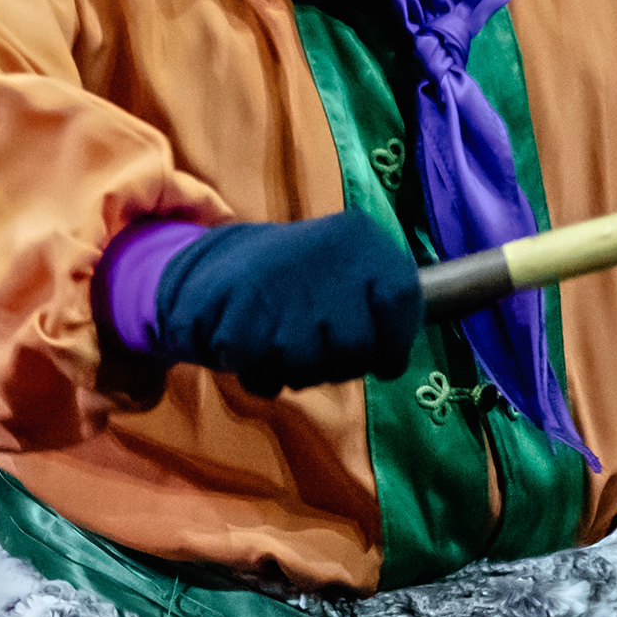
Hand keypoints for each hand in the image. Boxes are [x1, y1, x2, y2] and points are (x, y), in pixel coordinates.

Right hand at [143, 213, 423, 393]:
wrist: (217, 266)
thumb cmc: (301, 286)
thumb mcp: (353, 279)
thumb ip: (382, 315)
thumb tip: (391, 361)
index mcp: (359, 240)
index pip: (400, 300)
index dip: (392, 345)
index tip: (380, 358)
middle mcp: (322, 253)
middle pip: (355, 350)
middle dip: (339, 367)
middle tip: (318, 352)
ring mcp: (276, 284)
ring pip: (309, 367)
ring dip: (297, 373)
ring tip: (282, 346)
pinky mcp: (235, 316)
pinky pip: (264, 376)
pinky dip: (261, 377)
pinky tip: (255, 352)